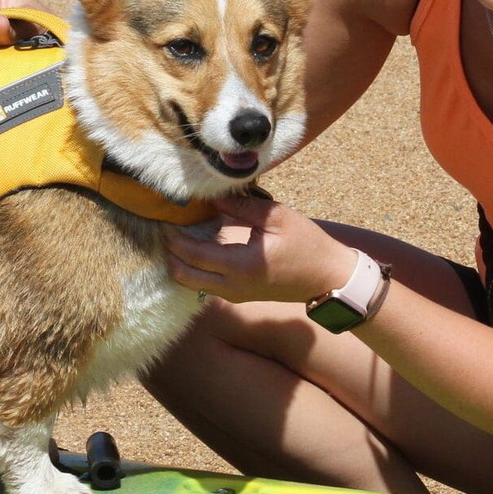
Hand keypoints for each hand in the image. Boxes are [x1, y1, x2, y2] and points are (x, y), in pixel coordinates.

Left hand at [163, 194, 358, 305]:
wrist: (327, 278)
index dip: (174, 238)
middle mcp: (233, 286)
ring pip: (191, 283)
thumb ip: (241, 207)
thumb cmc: (307, 244)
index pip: (193, 254)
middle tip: (164, 228)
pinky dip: (193, 268)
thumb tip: (211, 198)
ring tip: (177, 235)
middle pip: (183, 275)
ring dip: (179, 261)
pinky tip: (196, 246)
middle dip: (169, 253)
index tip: (164, 219)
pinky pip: (204, 284)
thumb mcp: (277, 217)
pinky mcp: (238, 295)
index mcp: (241, 266)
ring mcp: (234, 294)